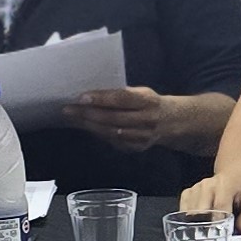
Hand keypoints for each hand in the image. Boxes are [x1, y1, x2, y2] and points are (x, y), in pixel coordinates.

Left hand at [62, 86, 180, 152]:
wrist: (172, 122)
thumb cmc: (150, 103)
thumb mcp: (142, 92)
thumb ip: (122, 94)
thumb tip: (93, 95)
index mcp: (148, 101)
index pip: (122, 99)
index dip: (102, 99)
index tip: (82, 97)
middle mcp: (147, 120)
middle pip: (113, 118)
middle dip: (88, 114)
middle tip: (68, 109)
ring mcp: (143, 136)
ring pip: (111, 132)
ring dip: (90, 126)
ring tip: (73, 119)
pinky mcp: (138, 148)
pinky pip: (114, 142)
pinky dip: (98, 135)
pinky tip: (86, 128)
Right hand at [181, 168, 240, 234]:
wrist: (236, 173)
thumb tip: (239, 231)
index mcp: (225, 185)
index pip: (218, 207)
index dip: (220, 223)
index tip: (224, 234)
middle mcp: (207, 185)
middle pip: (201, 212)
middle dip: (208, 226)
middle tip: (216, 235)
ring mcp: (196, 189)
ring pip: (190, 214)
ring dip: (199, 223)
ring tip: (210, 226)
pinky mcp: (188, 193)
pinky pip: (183, 211)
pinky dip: (191, 219)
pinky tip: (201, 220)